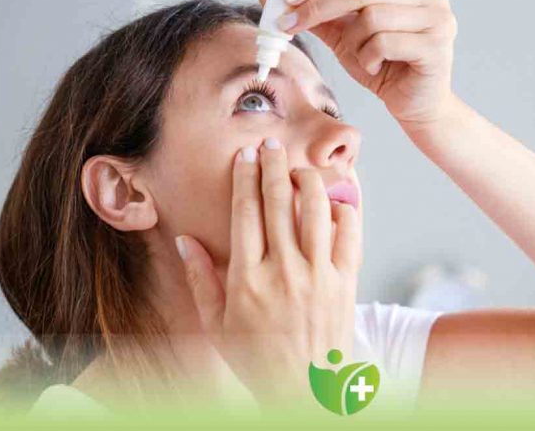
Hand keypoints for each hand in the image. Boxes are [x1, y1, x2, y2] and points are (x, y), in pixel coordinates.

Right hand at [175, 138, 360, 407]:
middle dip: (273, 165)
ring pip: (315, 210)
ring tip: (299, 168)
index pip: (245, 213)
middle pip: (278, 202)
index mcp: (247, 279)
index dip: (245, 178)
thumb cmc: (257, 359)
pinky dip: (344, 210)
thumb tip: (184, 241)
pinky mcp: (346, 282)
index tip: (245, 155)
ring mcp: (319, 276)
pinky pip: (350, 234)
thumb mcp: (217, 325)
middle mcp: (283, 271)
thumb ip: (201, 281)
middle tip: (271, 142)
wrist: (307, 391)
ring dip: (307, 180)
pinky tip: (335, 200)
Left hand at [260, 0, 457, 130]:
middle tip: (290, 25)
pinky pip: (384, 42)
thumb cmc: (387, 69)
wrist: (417, 106)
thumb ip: (321, 16)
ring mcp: (437, 17)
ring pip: (371, 17)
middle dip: (318, 7)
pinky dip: (369, 57)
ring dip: (354, 42)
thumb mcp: (347, 38)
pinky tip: (376, 68)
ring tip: (362, 58)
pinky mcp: (436, 44)